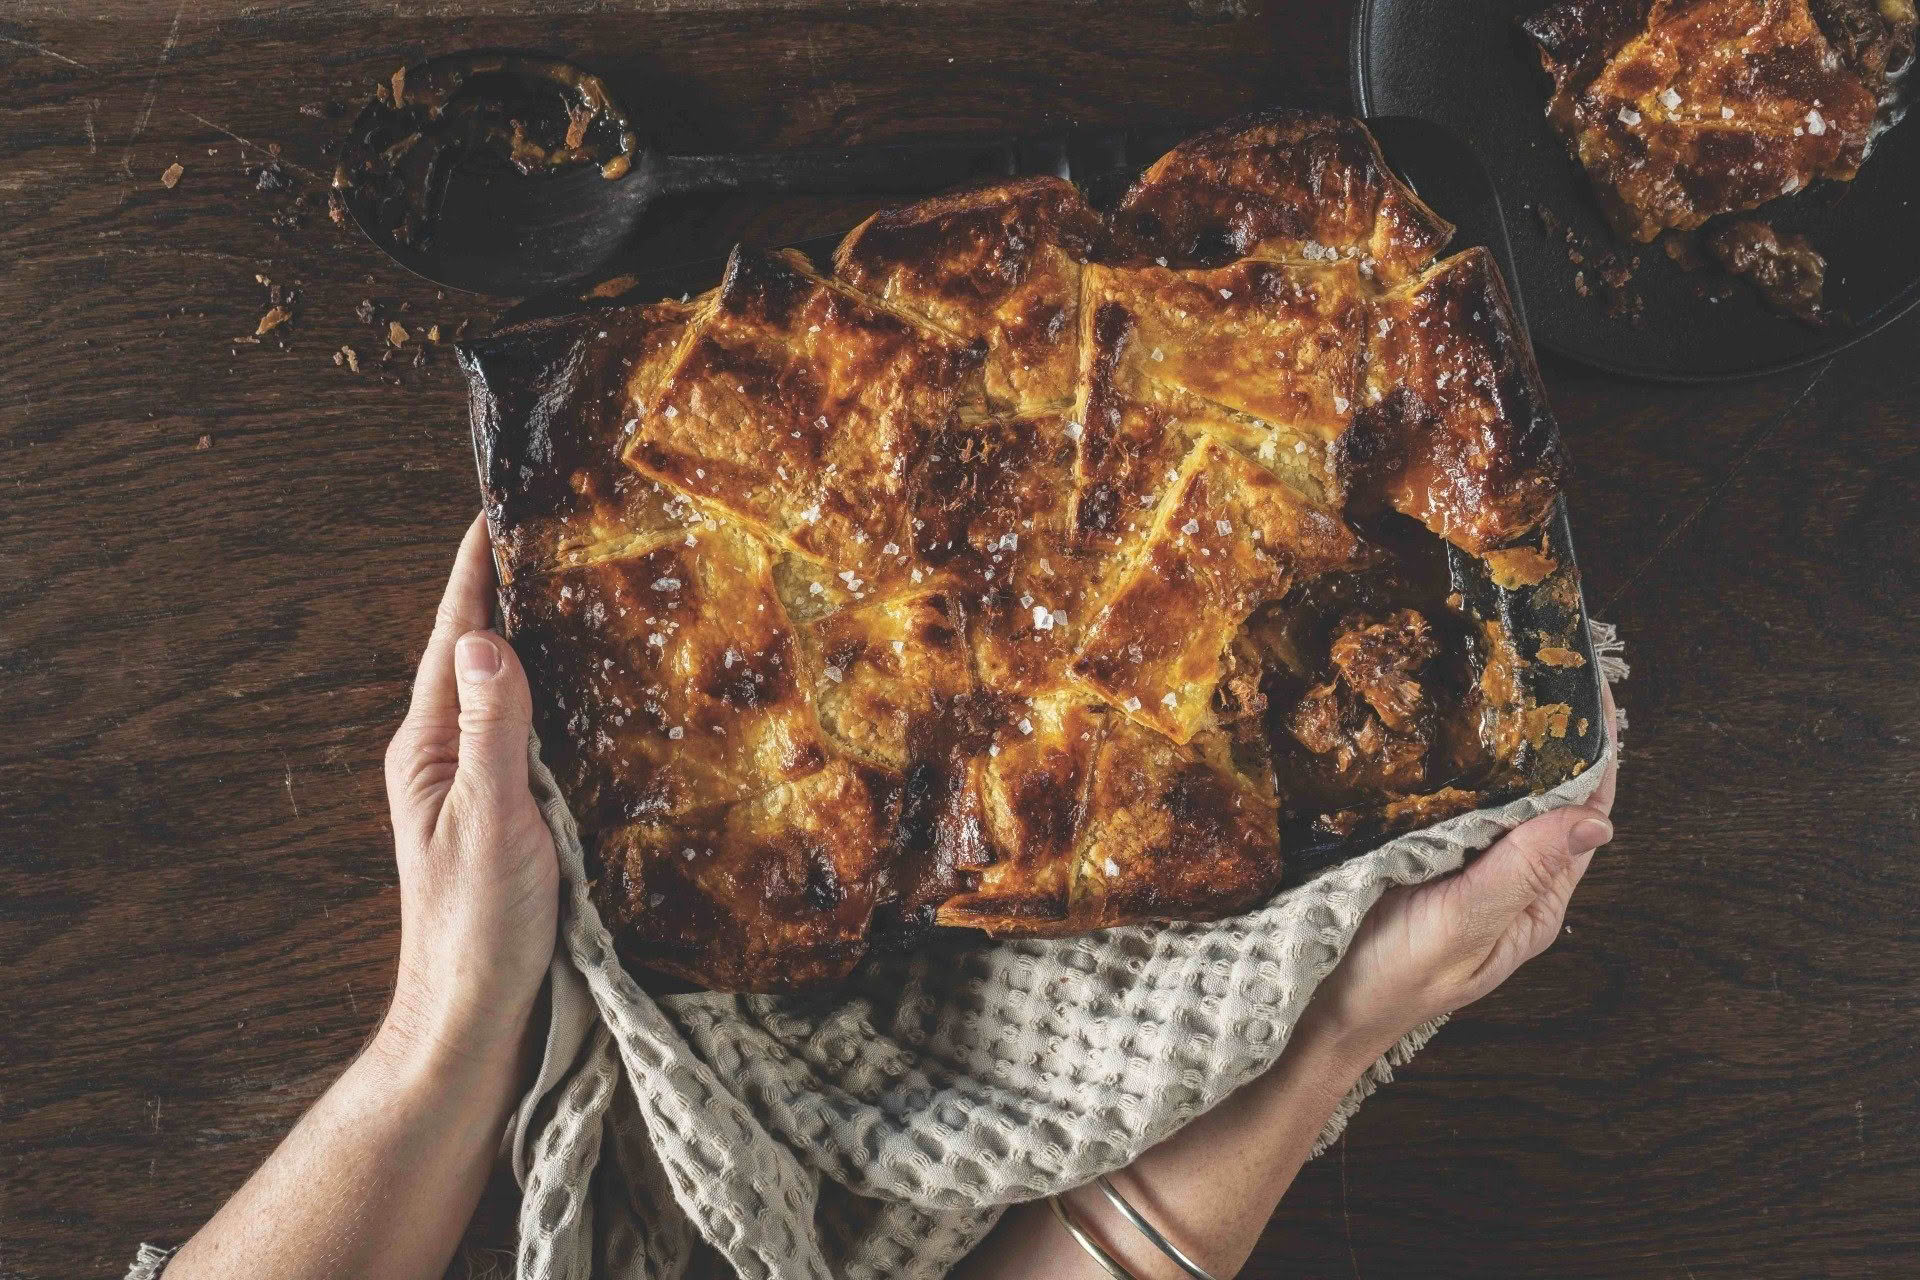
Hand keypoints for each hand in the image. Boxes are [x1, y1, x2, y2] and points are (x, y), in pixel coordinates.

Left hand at [380, 514, 558, 1065]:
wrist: (475, 1017)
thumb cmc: (477, 927)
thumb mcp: (490, 819)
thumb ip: (491, 728)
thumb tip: (483, 635)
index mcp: (429, 745)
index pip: (453, 634)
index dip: (476, 569)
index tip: (499, 506)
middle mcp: (447, 755)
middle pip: (477, 651)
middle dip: (512, 589)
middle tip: (560, 532)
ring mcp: (477, 785)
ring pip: (509, 691)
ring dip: (540, 639)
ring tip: (585, 589)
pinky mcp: (512, 814)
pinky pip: (535, 733)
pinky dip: (562, 696)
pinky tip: (599, 690)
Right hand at [1305, 685, 1619, 1062]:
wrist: (1308, 1015)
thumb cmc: (1385, 981)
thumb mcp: (1461, 926)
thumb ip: (1522, 872)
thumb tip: (1598, 819)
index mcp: (1533, 901)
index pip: (1583, 813)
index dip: (1595, 752)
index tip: (1591, 687)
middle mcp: (1503, 878)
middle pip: (1543, 796)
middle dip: (1548, 732)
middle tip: (1537, 658)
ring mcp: (1455, 863)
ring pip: (1493, 792)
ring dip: (1497, 739)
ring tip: (1492, 671)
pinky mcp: (1407, 850)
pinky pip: (1442, 798)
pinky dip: (1447, 759)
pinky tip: (1431, 719)